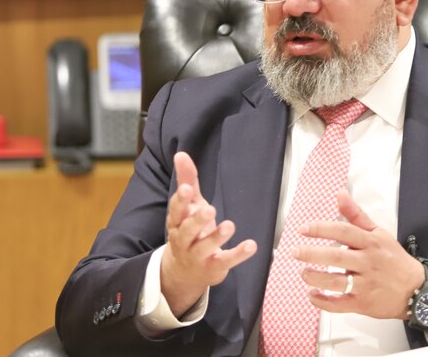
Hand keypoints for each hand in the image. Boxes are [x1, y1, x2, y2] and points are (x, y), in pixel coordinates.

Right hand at [160, 152, 256, 317]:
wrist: (183, 273)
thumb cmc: (188, 231)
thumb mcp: (188, 206)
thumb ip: (187, 180)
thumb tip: (181, 154)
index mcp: (177, 223)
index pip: (176, 211)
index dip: (181, 201)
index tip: (187, 189)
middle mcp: (184, 240)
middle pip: (188, 230)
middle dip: (197, 220)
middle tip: (210, 209)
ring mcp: (198, 256)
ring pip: (205, 247)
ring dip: (217, 236)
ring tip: (230, 225)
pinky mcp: (214, 267)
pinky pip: (226, 260)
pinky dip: (238, 254)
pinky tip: (251, 245)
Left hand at [293, 189, 423, 319]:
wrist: (415, 289)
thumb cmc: (394, 259)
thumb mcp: (378, 233)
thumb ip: (356, 215)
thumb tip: (340, 194)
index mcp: (371, 243)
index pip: (344, 232)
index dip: (322, 229)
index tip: (304, 229)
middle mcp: (368, 263)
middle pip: (336, 257)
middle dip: (312, 254)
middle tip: (295, 251)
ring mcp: (365, 285)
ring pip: (336, 282)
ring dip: (315, 277)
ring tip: (303, 273)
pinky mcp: (363, 304)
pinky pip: (339, 305)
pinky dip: (323, 301)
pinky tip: (312, 294)